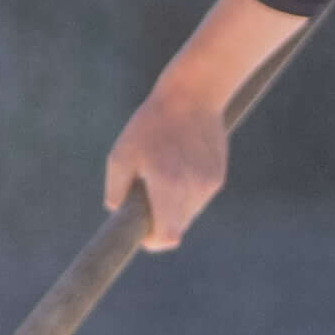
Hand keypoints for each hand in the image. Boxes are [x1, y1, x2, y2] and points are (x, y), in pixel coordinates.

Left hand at [104, 59, 243, 252]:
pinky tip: (179, 164)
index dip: (153, 240)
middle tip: (146, 197)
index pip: (167, 237)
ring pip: (189, 212)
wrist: (194, 94)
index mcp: (168, 186)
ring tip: (163, 174)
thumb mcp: (121, 154)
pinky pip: (198, 196)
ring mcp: (209, 184)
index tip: (143, 231)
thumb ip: (116, 189)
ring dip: (174, 205)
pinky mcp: (218, 176)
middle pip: (177, 227)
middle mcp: (193, 190)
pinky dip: (187, 190)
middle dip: (160, 220)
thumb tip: (116, 210)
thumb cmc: (151, 123)